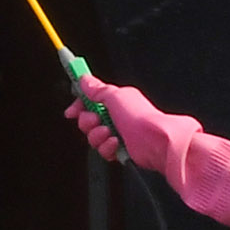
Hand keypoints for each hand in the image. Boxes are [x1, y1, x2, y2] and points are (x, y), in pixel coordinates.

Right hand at [60, 77, 229, 227]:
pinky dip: (108, 148)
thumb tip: (83, 78)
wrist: (158, 141)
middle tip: (96, 121)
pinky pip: (104, 150)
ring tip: (110, 134)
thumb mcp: (115, 96)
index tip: (72, 110)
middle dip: (87, 121)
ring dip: (97, 136)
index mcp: (115, 100)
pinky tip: (117, 145)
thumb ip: (97, 89)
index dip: (79, 105)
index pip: (89, 100)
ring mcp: (118, 133)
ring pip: (93, 137)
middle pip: (88, 120)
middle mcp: (116, 116)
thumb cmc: (140, 117)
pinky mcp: (121, 150)